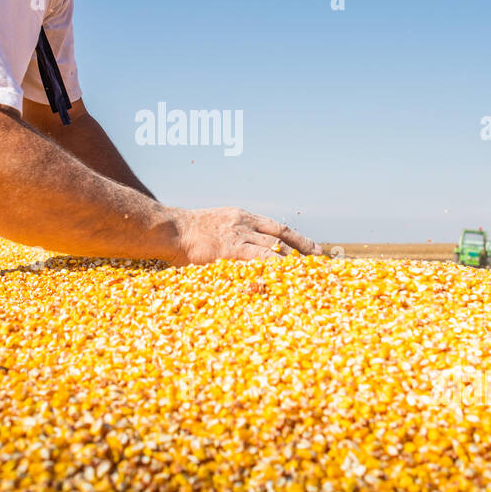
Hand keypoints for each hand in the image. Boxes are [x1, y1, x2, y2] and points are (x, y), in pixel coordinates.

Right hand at [169, 207, 322, 264]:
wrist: (171, 229)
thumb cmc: (187, 233)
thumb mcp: (215, 226)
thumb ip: (232, 236)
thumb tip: (246, 253)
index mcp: (242, 217)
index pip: (277, 227)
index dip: (297, 239)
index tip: (313, 250)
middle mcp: (245, 224)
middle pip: (282, 235)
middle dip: (302, 248)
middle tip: (319, 259)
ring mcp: (239, 237)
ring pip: (274, 247)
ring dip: (292, 260)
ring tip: (307, 272)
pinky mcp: (231, 251)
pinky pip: (259, 259)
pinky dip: (274, 266)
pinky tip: (286, 275)